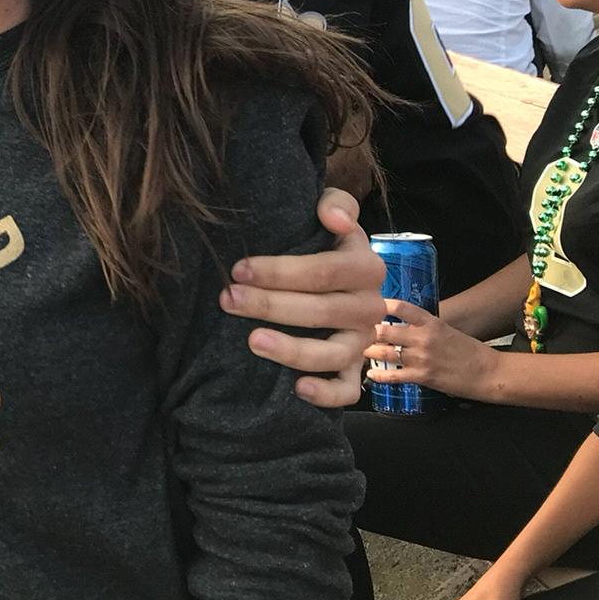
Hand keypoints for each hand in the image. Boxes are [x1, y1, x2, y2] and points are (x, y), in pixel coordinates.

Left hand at [223, 188, 382, 406]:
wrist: (337, 278)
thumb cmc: (324, 242)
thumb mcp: (335, 215)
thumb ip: (336, 205)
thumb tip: (333, 216)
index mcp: (367, 267)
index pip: (325, 271)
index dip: (281, 270)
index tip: (238, 269)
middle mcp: (370, 306)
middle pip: (323, 311)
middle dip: (270, 305)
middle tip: (228, 299)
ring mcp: (363, 341)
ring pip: (334, 353)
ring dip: (293, 350)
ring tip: (252, 341)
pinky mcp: (354, 369)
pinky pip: (348, 390)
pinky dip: (326, 394)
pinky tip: (296, 389)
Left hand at [367, 298, 498, 399]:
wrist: (489, 372)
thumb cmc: (468, 350)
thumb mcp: (445, 330)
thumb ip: (422, 326)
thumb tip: (399, 324)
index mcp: (430, 322)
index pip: (400, 307)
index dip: (379, 305)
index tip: (364, 305)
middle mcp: (423, 337)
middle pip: (383, 330)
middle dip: (364, 331)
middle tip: (351, 332)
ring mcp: (422, 357)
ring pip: (384, 352)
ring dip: (367, 352)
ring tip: (355, 351)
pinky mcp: (423, 376)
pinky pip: (394, 376)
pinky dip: (379, 375)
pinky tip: (371, 374)